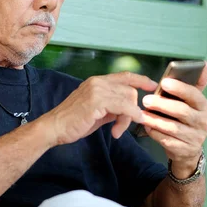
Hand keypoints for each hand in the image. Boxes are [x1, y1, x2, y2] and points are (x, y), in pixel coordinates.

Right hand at [43, 72, 157, 145]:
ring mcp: (97, 90)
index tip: (152, 85)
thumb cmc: (73, 122)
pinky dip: (128, 117)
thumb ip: (112, 107)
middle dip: (131, 109)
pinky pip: (123, 107)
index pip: (124, 75)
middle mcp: (97, 81)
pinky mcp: (96, 101)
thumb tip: (127, 110)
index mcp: (97, 81)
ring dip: (127, 118)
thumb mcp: (97, 111)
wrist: (54, 127)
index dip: (140, 79)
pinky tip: (119, 129)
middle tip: (121, 127)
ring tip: (116, 131)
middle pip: (129, 90)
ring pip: (127, 100)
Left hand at [141, 63, 206, 178]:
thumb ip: (194, 84)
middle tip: (146, 99)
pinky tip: (146, 126)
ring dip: (154, 119)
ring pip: (171, 127)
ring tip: (142, 113)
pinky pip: (166, 140)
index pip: (194, 95)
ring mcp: (194, 138)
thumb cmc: (186, 118)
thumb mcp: (192, 102)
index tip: (164, 82)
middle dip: (162, 104)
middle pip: (181, 111)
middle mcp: (202, 122)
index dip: (179, 88)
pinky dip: (154, 132)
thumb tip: (204, 64)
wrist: (188, 148)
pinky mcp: (183, 150)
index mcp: (204, 107)